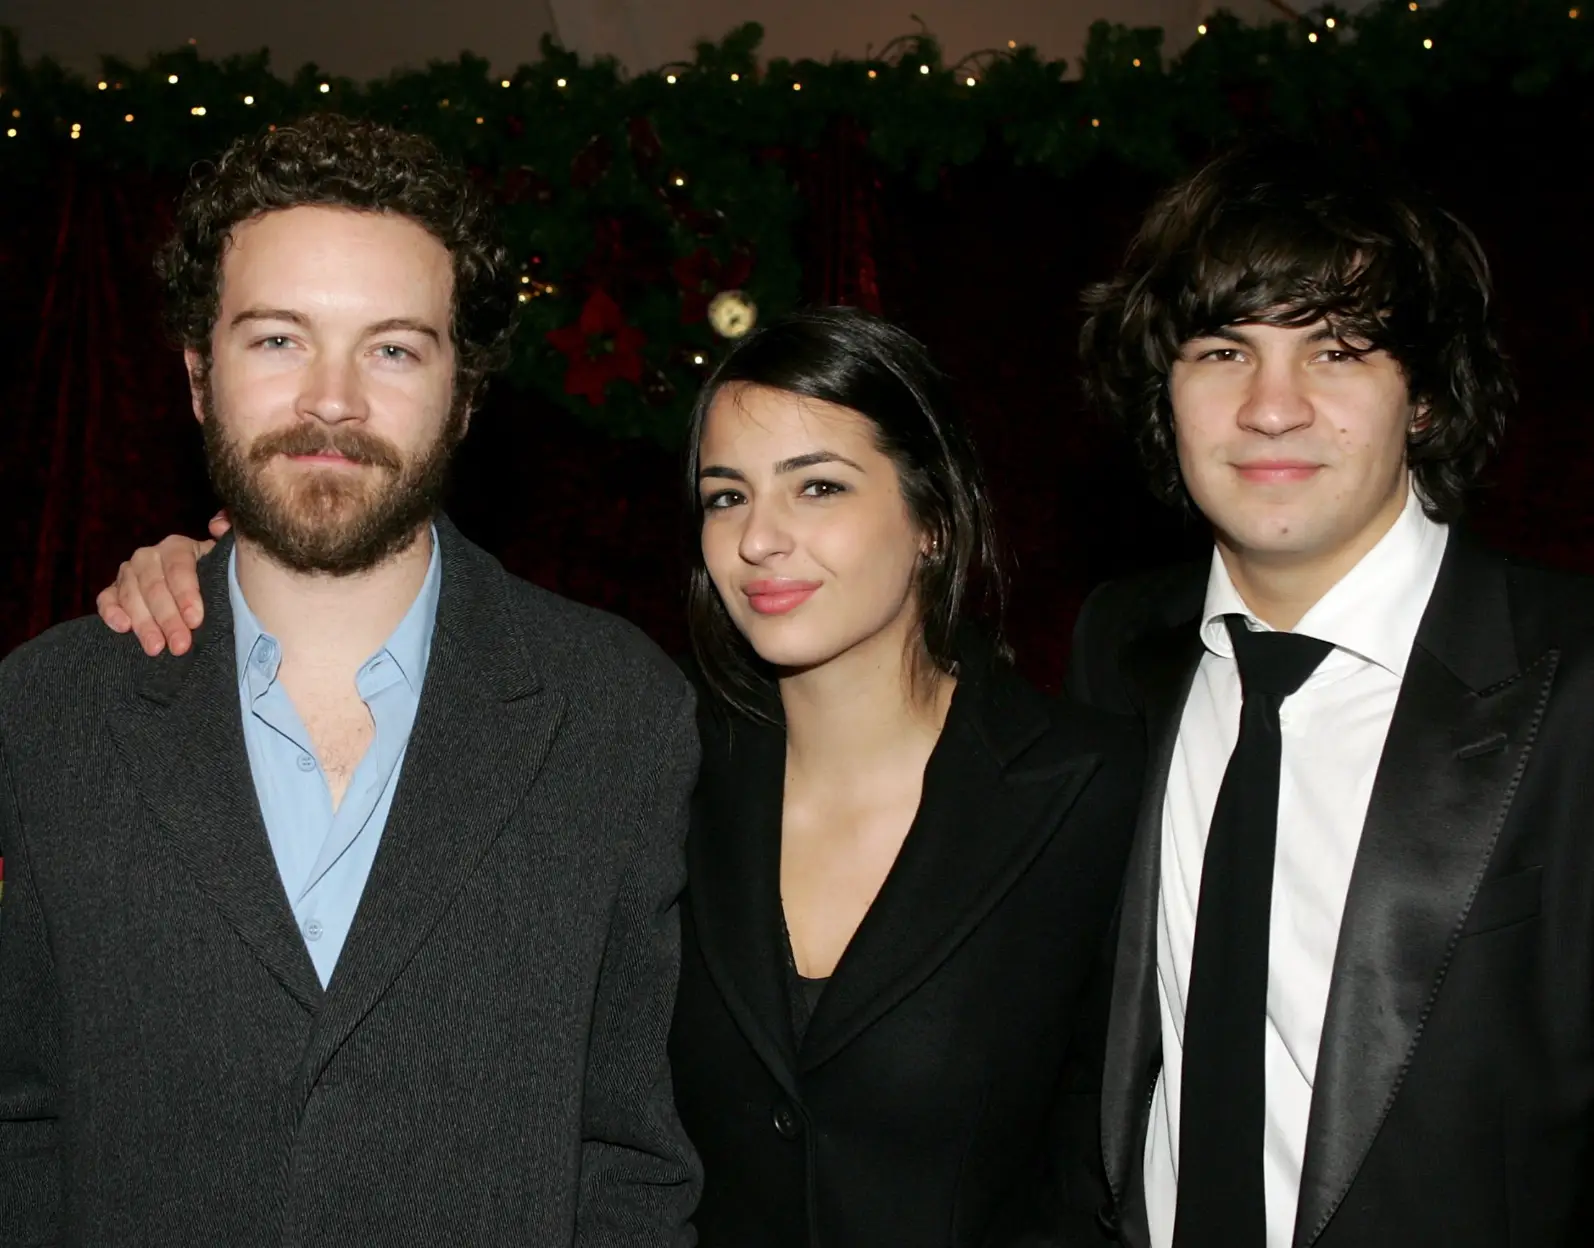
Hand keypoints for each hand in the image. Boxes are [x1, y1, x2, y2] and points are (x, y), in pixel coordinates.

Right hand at [96, 511, 230, 656]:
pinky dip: (111, 612)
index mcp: (178, 547)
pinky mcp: (114, 590)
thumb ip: (228, 538)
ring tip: (156, 648)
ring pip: (131, 595)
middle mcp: (149, 556)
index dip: (186, 594)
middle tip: (180, 646)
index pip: (179, 568)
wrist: (198, 588)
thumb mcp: (226, 561)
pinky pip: (106, 599)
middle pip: (155, 587)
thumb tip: (217, 525)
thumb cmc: (215, 578)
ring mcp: (129, 573)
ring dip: (143, 624)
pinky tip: (122, 628)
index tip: (196, 620)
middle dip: (168, 619)